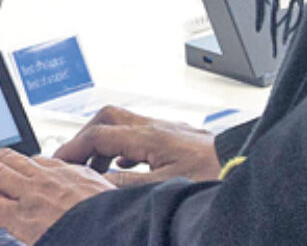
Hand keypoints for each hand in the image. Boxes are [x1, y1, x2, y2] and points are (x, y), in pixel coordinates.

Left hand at [0, 149, 114, 243]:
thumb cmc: (119, 226)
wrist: (123, 236)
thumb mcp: (111, 204)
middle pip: (8, 158)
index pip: (36, 161)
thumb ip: (94, 199)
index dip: (16, 170)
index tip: (9, 181)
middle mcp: (52, 177)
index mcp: (75, 174)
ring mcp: (36, 194)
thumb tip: (93, 211)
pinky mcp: (23, 216)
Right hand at [53, 105, 221, 185]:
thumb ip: (126, 185)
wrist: (249, 165)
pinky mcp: (179, 139)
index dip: (73, 149)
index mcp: (150, 136)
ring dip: (104, 144)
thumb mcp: (164, 187)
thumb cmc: (216, 176)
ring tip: (95, 170)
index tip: (57, 163)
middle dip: (84, 137)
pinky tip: (126, 168)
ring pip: (124, 125)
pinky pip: (141, 136)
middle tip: (71, 160)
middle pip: (107, 118)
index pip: (98, 136)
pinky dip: (124, 150)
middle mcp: (157, 126)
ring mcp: (169, 130)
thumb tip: (95, 184)